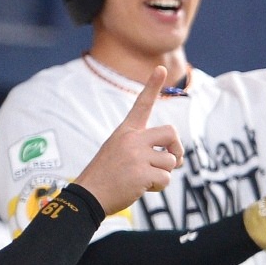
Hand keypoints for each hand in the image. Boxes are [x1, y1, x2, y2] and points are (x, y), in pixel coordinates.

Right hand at [70, 66, 184, 213]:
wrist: (88, 196)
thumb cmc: (107, 175)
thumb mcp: (119, 152)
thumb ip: (144, 148)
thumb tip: (176, 157)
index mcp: (125, 132)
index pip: (141, 105)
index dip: (152, 86)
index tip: (161, 68)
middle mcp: (132, 139)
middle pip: (171, 133)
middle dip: (177, 149)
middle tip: (172, 161)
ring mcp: (137, 155)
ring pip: (171, 161)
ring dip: (164, 173)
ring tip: (144, 178)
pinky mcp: (142, 173)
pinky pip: (166, 179)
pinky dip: (159, 186)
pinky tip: (142, 188)